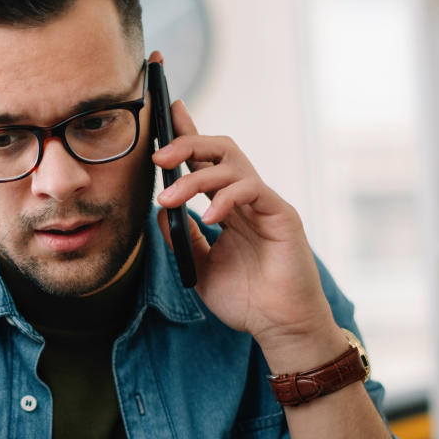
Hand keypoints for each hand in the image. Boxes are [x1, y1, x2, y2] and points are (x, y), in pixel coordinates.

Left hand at [153, 101, 337, 361]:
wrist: (279, 327)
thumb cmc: (245, 300)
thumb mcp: (199, 266)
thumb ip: (181, 237)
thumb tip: (160, 209)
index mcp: (227, 207)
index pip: (205, 162)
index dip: (187, 134)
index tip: (166, 111)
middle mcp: (246, 199)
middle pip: (220, 150)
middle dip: (187, 144)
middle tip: (157, 158)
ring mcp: (265, 205)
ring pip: (232, 166)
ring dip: (194, 178)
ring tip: (169, 200)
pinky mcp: (282, 216)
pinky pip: (253, 190)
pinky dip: (227, 198)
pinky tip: (209, 218)